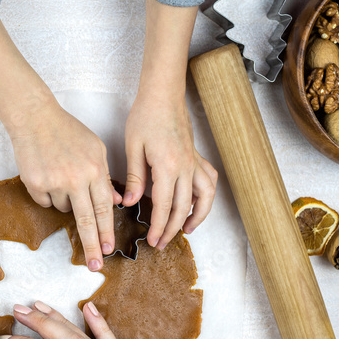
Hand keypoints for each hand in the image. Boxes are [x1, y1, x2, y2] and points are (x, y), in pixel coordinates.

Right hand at [0, 13, 119, 271]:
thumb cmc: (67, 132)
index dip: (107, 232)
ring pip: (64, 208)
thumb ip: (106, 177)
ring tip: (60, 174)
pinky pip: (45, 201)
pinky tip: (46, 174)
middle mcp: (77, 179)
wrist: (35, 117)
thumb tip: (117, 202)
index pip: (104, 209)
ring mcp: (55, 182)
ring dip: (64, 200)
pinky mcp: (35, 184)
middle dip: (93, 246)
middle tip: (96, 266)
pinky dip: (47, 193)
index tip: (110, 251)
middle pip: (87, 221)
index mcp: (96, 170)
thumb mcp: (95, 149)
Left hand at [123, 0, 217, 250]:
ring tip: (186, 230)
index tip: (152, 240)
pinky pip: (209, 182)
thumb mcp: (132, 148)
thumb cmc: (145, 117)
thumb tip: (129, 202)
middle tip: (161, 243)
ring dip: (197, 216)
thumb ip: (133, 177)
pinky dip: (206, 197)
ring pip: (205, 197)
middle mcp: (186, 167)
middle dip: (173, 229)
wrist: (163, 95)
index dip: (159, 226)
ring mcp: (194, 162)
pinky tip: (197, 205)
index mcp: (167, 167)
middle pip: (183, 207)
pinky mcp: (197, 157)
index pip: (164, 206)